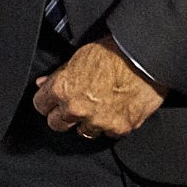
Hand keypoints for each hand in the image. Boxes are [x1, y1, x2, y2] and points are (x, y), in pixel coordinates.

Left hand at [33, 37, 163, 139]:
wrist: (145, 58)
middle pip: (57, 124)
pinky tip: (117, 110)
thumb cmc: (113, 52)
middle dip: (63, 116)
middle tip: (75, 106)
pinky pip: (110, 133)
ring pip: (84, 131)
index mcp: (62, 90)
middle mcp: (77, 109)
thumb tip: (43, 84)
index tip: (53, 101)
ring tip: (100, 107)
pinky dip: (112, 125)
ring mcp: (98, 121)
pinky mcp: (120, 128)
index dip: (47, 102)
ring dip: (89, 122)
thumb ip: (58, 75)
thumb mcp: (78, 57)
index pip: (40, 106)